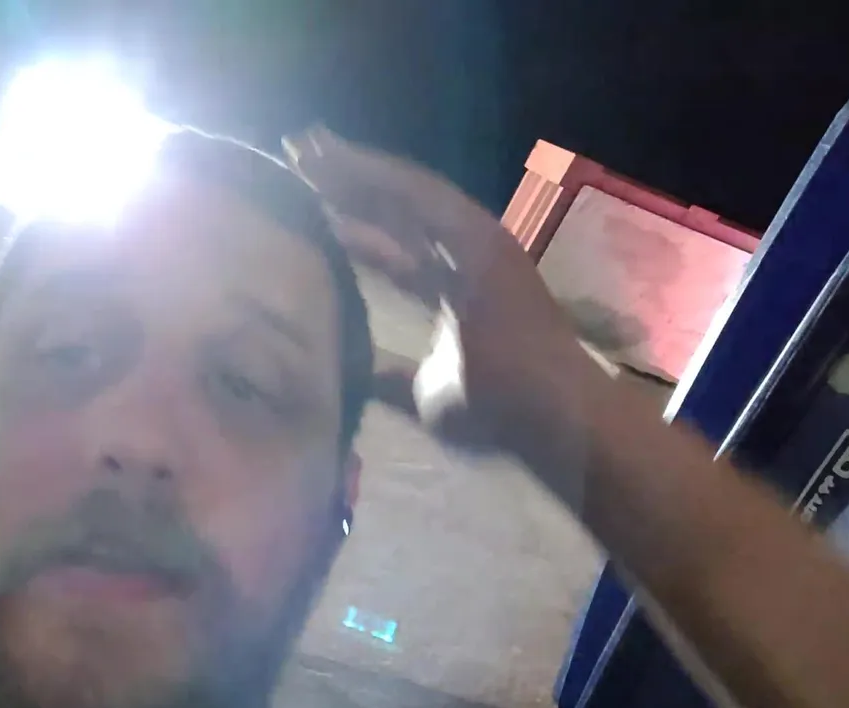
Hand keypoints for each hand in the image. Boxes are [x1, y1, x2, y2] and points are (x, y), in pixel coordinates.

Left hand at [285, 126, 606, 466]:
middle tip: (296, 154)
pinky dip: (383, 177)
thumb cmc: (496, 413)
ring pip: (405, 193)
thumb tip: (348, 374)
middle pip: (395, 210)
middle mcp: (465, 256)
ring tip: (306, 148)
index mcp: (454, 287)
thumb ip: (385, 374)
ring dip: (356, 170)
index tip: (305, 205)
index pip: (393, 246)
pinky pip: (425, 198)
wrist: (552, 419)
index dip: (350, 224)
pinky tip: (343, 160)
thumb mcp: (420, 392)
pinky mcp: (484, 239)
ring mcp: (479, 244)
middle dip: (345, 183)